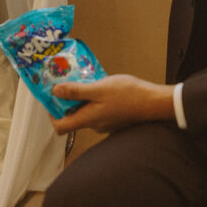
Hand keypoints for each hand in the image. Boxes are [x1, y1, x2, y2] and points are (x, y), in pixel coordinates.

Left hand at [50, 74, 174, 134]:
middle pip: (72, 117)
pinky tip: (101, 85)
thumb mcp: (99, 88)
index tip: (52, 97)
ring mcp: (105, 122)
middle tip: (68, 81)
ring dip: (82, 97)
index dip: (52, 114)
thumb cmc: (128, 95)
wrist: (154, 101)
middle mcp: (94, 125)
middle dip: (68, 100)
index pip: (60, 127)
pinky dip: (94, 98)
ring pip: (86, 111)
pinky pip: (97, 109)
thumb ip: (76, 91)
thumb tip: (55, 92)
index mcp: (88, 119)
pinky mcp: (114, 117)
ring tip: (85, 79)